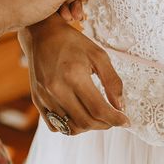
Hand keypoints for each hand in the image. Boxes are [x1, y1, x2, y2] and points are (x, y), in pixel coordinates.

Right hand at [18, 16, 128, 134]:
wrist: (42, 35)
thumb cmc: (72, 43)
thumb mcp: (99, 56)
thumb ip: (112, 81)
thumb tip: (120, 106)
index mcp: (74, 76)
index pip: (98, 109)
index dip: (115, 119)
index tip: (125, 121)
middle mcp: (57, 90)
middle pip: (85, 122)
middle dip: (104, 124)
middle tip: (113, 118)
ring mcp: (45, 97)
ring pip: (71, 128)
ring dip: (89, 127)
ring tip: (97, 117)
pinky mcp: (38, 101)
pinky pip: (55, 126)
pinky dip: (70, 127)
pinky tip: (79, 115)